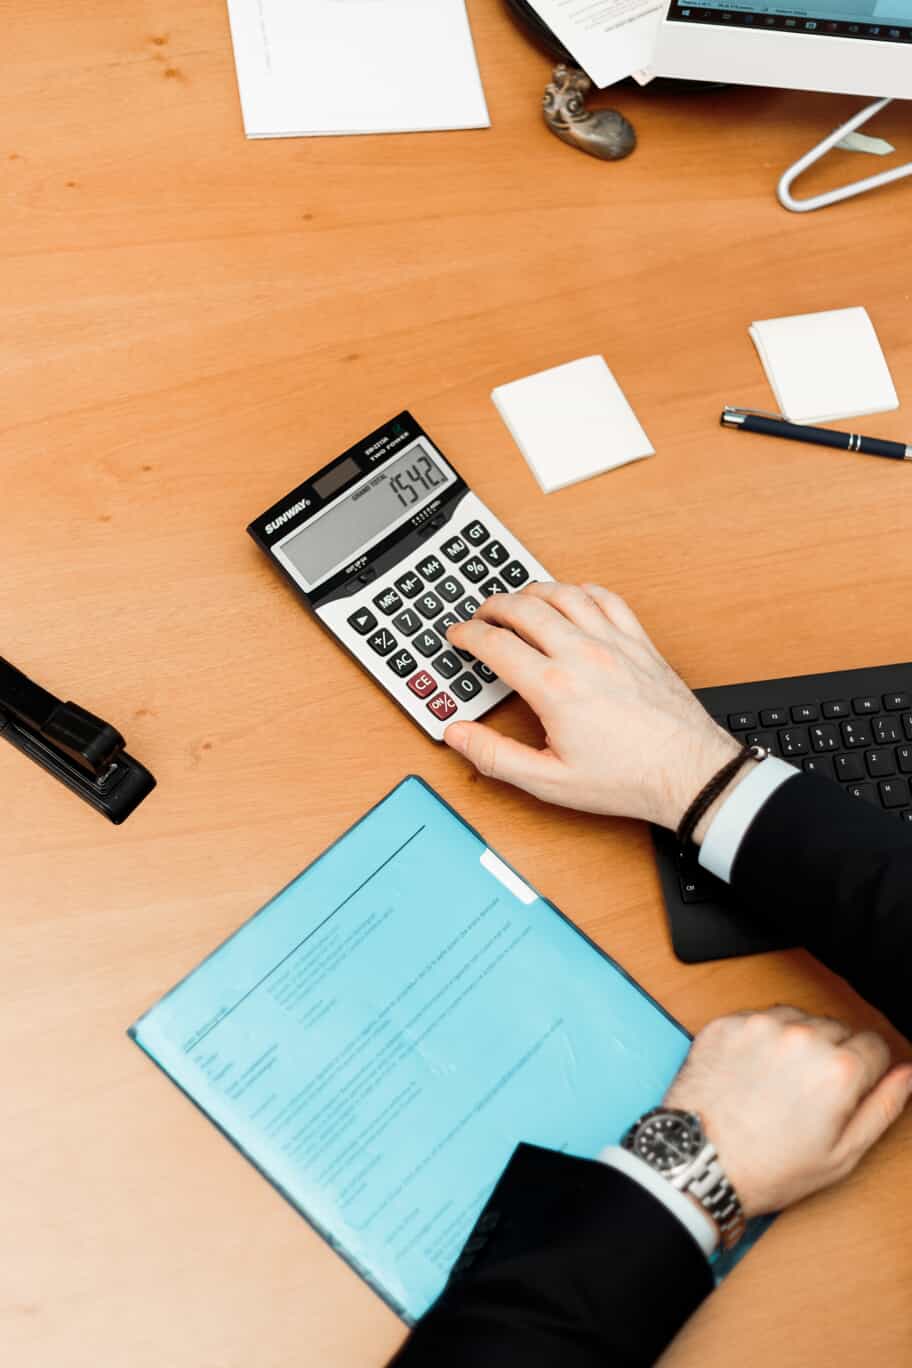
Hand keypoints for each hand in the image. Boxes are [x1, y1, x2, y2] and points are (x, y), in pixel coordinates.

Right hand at [444, 583, 740, 830]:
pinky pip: (606, 599)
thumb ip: (495, 756)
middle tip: (481, 616)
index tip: (457, 636)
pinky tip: (572, 598)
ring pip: (564, 594)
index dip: (467, 635)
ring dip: (533, 592)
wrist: (690, 774)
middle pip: (524, 607)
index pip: (495, 643)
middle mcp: (583, 655)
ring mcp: (614, 643)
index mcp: (554, 687)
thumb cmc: (627, 779)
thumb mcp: (549, 781)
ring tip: (518, 601)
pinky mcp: (639, 643)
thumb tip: (458, 735)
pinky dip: (581, 591)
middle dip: (493, 606)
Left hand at [663, 1005, 911, 1217]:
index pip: (876, 1045)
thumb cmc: (768, 1167)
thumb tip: (907, 1075)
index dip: (867, 1069)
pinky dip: (759, 1040)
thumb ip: (883, 1106)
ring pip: (798, 1019)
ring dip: (796, 1042)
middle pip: (838, 1029)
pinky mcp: (727, 1023)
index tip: (850, 1087)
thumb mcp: (842, 1154)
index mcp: (839, 1069)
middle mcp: (801, 1037)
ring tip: (778, 1084)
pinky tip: (751, 1073)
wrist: (699, 1162)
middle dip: (832, 1055)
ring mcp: (760, 1026)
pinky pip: (758, 1020)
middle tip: (810, 1094)